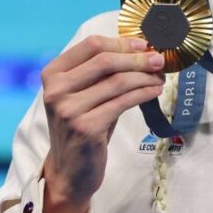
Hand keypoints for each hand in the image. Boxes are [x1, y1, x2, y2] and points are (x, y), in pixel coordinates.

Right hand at [38, 35, 165, 212]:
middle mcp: (56, 90)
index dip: (122, 42)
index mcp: (53, 74)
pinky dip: (143, 93)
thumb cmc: (83, 125)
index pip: (91, 45)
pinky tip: (155, 91)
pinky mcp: (86, 127)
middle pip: (105, 60)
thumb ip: (103, 72)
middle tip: (160, 59)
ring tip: (160, 76)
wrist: (70, 171)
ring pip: (117, 81)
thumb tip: (142, 48)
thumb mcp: (85, 94)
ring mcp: (69, 109)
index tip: (144, 45)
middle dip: (137, 58)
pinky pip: (123, 102)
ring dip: (145, 76)